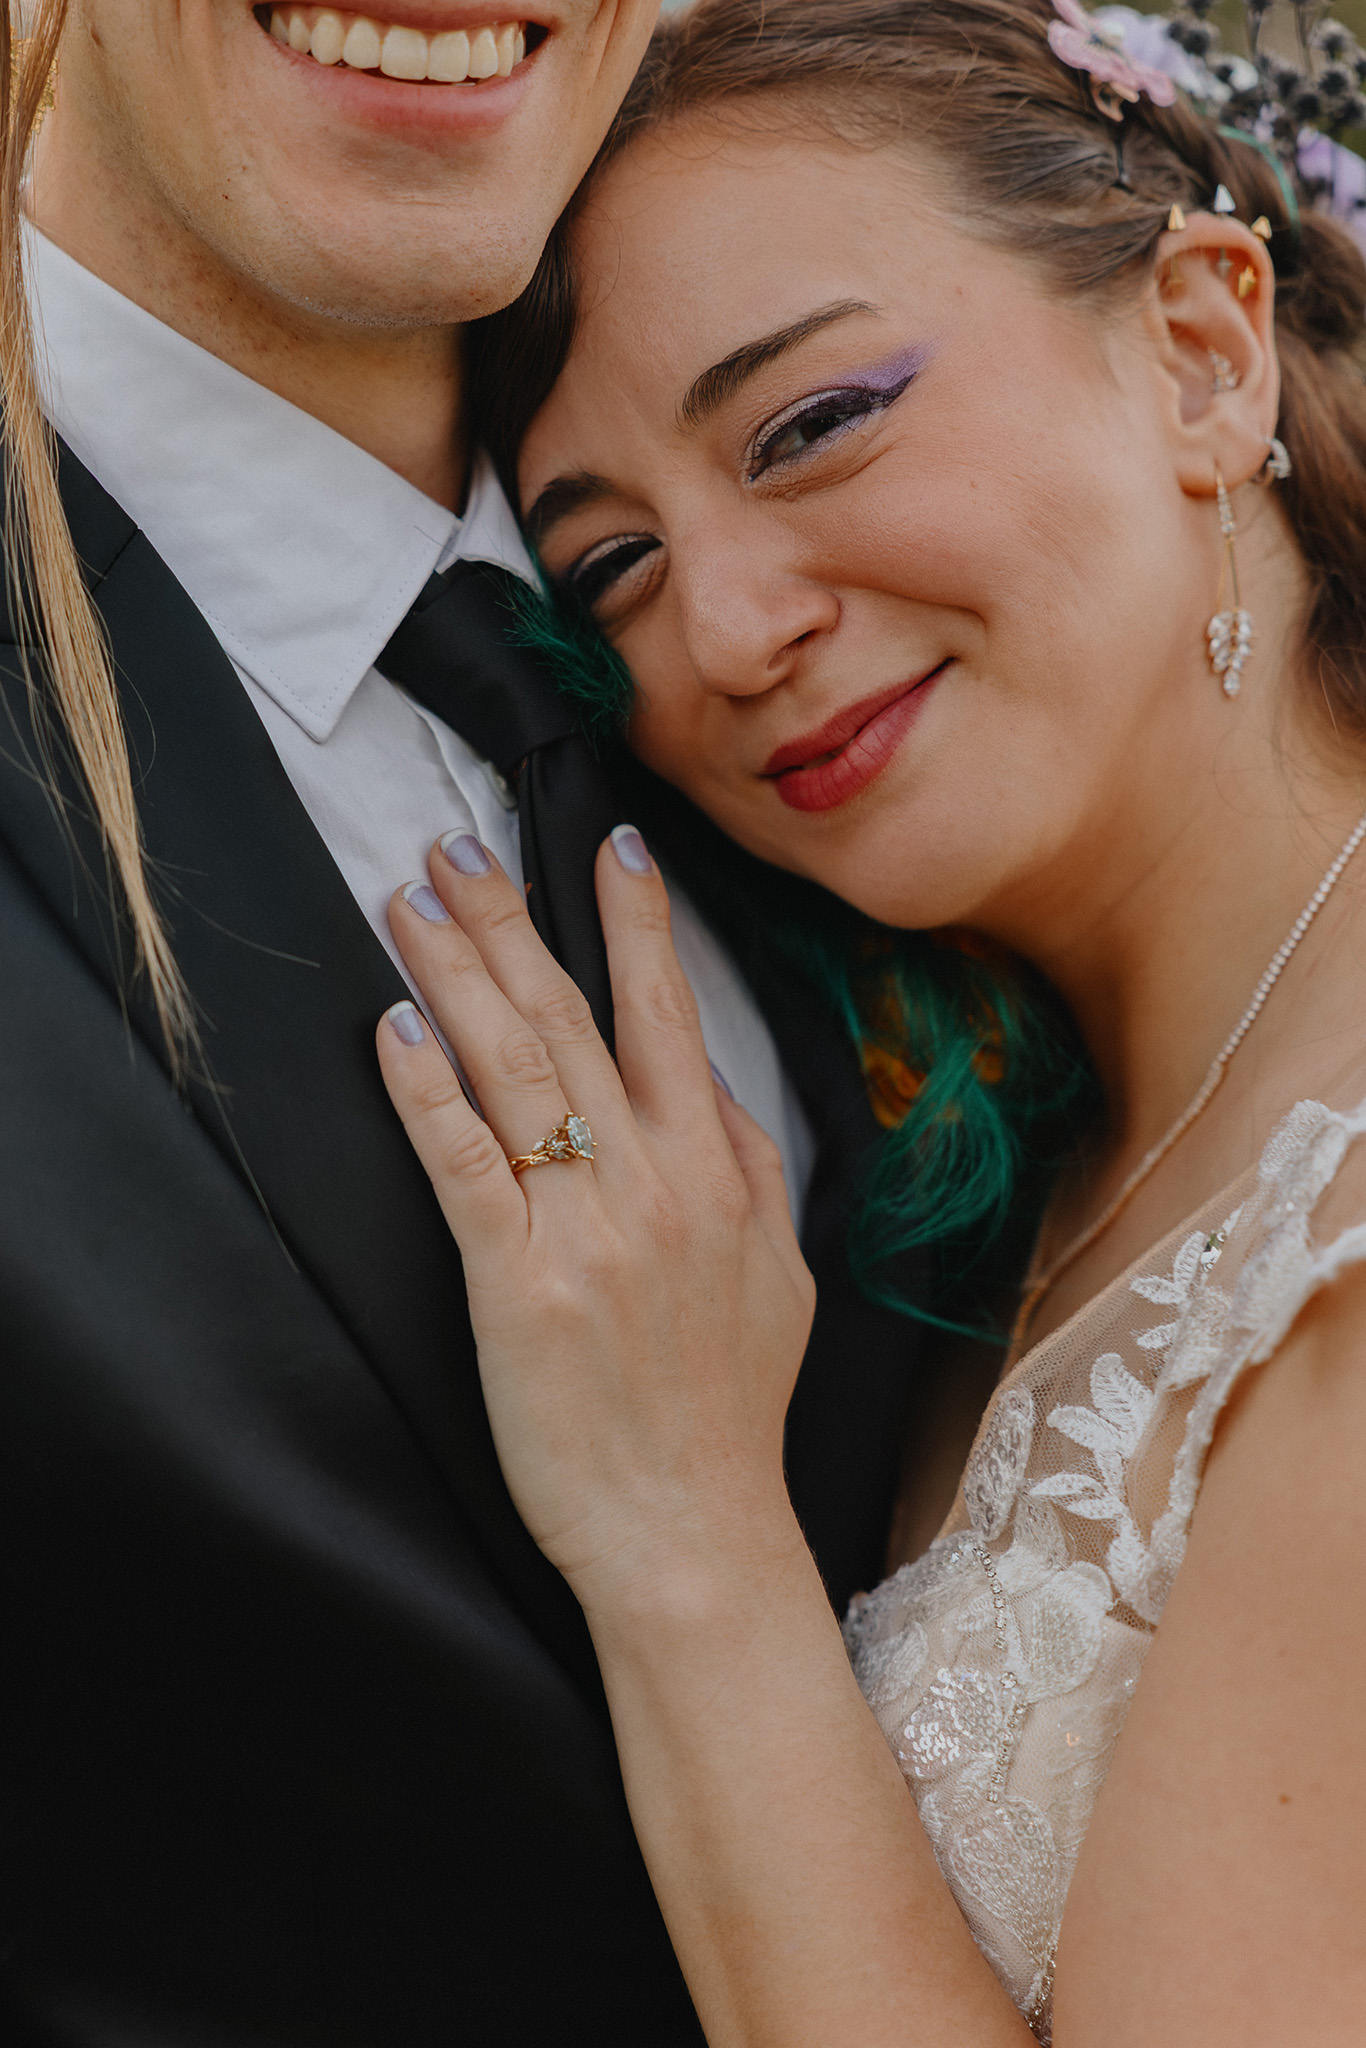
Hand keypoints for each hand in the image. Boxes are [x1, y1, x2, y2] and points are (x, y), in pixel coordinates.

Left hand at [375, 827, 815, 1616]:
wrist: (693, 1532)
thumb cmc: (730, 1412)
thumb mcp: (780, 1277)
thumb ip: (749, 1169)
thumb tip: (710, 1088)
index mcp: (717, 1175)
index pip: (671, 1017)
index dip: (637, 921)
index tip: (607, 843)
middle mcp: (654, 1183)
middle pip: (572, 1021)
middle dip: (510, 922)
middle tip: (456, 848)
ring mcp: (585, 1229)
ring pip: (514, 1071)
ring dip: (457, 974)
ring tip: (410, 903)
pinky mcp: (518, 1286)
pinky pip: (465, 1166)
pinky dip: (428, 1091)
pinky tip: (396, 1027)